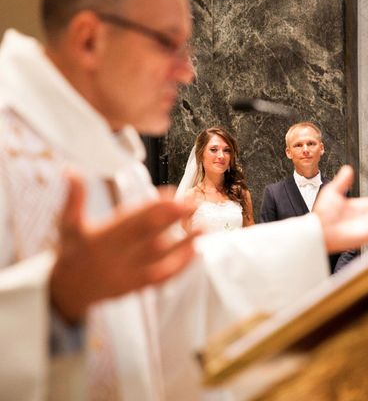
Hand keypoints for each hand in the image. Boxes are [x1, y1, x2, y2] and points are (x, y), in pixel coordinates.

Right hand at [50, 174, 199, 322]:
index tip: (172, 193)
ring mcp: (129, 273)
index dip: (153, 206)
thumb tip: (71, 171)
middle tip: (193, 203)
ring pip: (160, 258)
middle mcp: (117, 256)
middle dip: (173, 219)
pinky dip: (180, 265)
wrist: (68, 293)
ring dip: (184, 243)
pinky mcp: (137, 286)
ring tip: (203, 227)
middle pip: (150, 236)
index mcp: (102, 238)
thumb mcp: (67, 226)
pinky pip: (162, 276)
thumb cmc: (72, 253)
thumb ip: (73, 199)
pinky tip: (196, 252)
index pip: (131, 220)